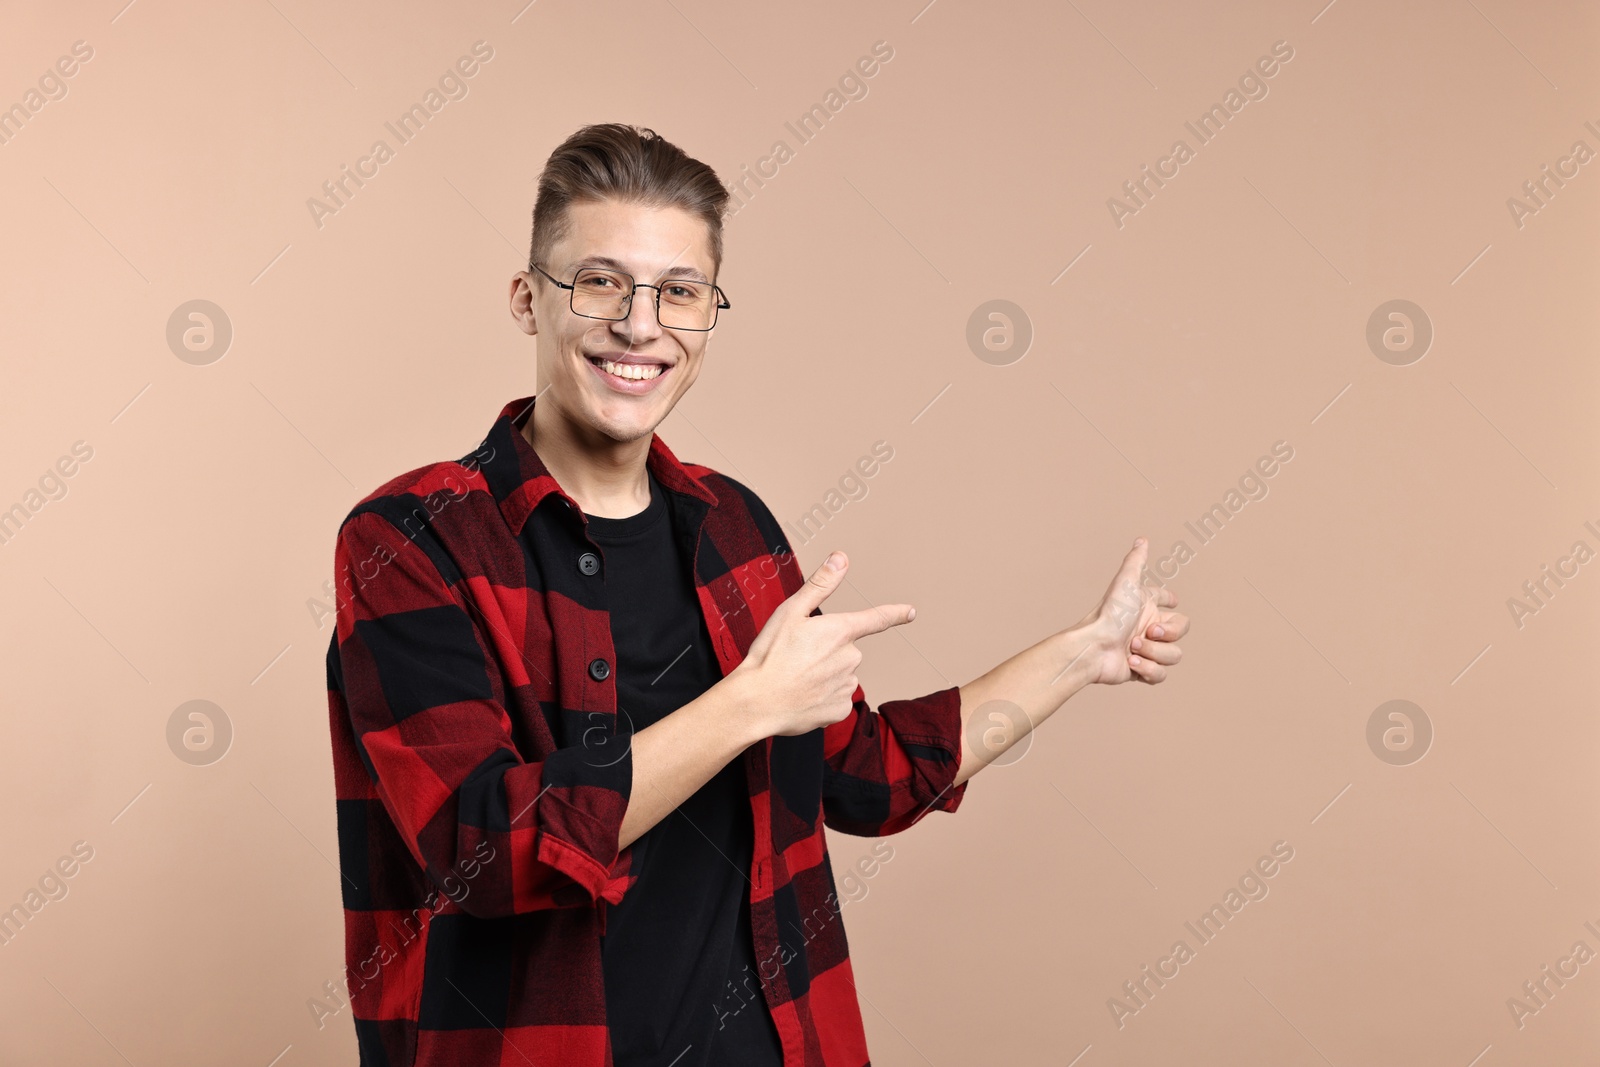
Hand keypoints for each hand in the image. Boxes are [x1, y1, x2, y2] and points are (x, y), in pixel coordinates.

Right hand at [727, 550, 915, 737]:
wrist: (757, 702)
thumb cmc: (770, 655)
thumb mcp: (790, 612)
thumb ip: (820, 585)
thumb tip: (841, 558)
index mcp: (840, 631)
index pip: (876, 619)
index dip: (895, 613)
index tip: (910, 612)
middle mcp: (850, 658)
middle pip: (846, 650)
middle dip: (827, 651)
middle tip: (797, 657)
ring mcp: (847, 685)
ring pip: (841, 674)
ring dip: (824, 675)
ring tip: (796, 678)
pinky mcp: (840, 710)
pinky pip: (835, 698)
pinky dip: (821, 697)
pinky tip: (802, 696)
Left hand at [1078, 538, 1189, 685]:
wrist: (1093, 647)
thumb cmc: (1109, 614)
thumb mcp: (1125, 583)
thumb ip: (1135, 561)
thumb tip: (1142, 539)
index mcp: (1146, 607)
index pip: (1168, 602)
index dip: (1171, 601)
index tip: (1172, 600)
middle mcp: (1148, 627)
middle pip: (1180, 631)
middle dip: (1168, 633)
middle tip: (1149, 631)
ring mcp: (1146, 650)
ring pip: (1173, 655)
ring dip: (1154, 653)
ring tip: (1132, 648)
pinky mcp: (1141, 671)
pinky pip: (1160, 675)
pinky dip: (1148, 669)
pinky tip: (1130, 663)